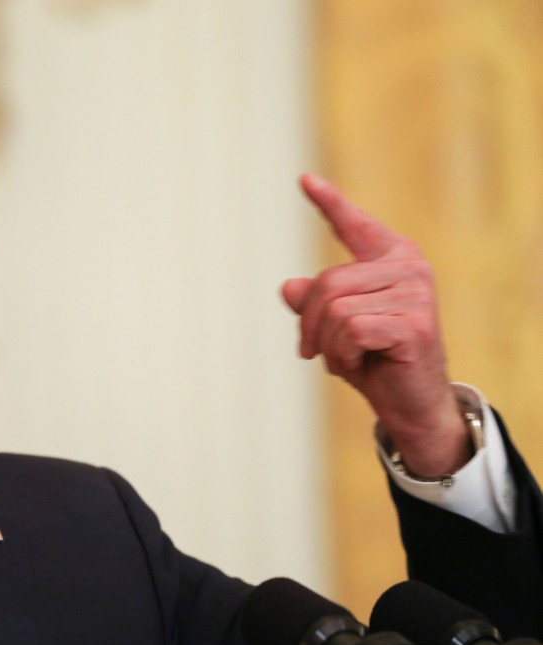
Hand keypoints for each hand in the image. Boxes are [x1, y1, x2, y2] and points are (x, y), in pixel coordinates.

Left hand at [282, 174, 468, 476]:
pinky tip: (355, 364)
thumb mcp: (333, 328)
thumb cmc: (372, 359)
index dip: (329, 203)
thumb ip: (314, 302)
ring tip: (342, 358)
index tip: (304, 180)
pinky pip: (349, 331)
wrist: (409, 404)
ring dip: (325, 343)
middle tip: (311, 350)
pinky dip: (340, 354)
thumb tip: (290, 286)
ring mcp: (416, 295)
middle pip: (327, 282)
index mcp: (392, 258)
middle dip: (308, 323)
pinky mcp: (414, 325)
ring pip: (335, 309)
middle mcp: (409, 267)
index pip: (355, 226)